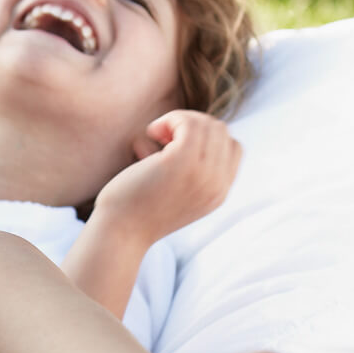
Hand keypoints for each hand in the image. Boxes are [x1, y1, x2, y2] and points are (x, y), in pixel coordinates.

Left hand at [93, 110, 241, 245]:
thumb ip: (189, 171)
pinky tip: (152, 132)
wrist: (119, 233)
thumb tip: (182, 130)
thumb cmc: (135, 208)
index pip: (234, 148)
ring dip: (179, 121)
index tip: (175, 147)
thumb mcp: (173, 191)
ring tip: (155, 135)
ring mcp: (203, 174)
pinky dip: (170, 120)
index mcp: (219, 193)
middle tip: (161, 139)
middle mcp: (217, 185)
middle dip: (192, 125)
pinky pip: (189, 123)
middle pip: (221, 131)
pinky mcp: (182, 163)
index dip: (206, 138)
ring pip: (207, 124)